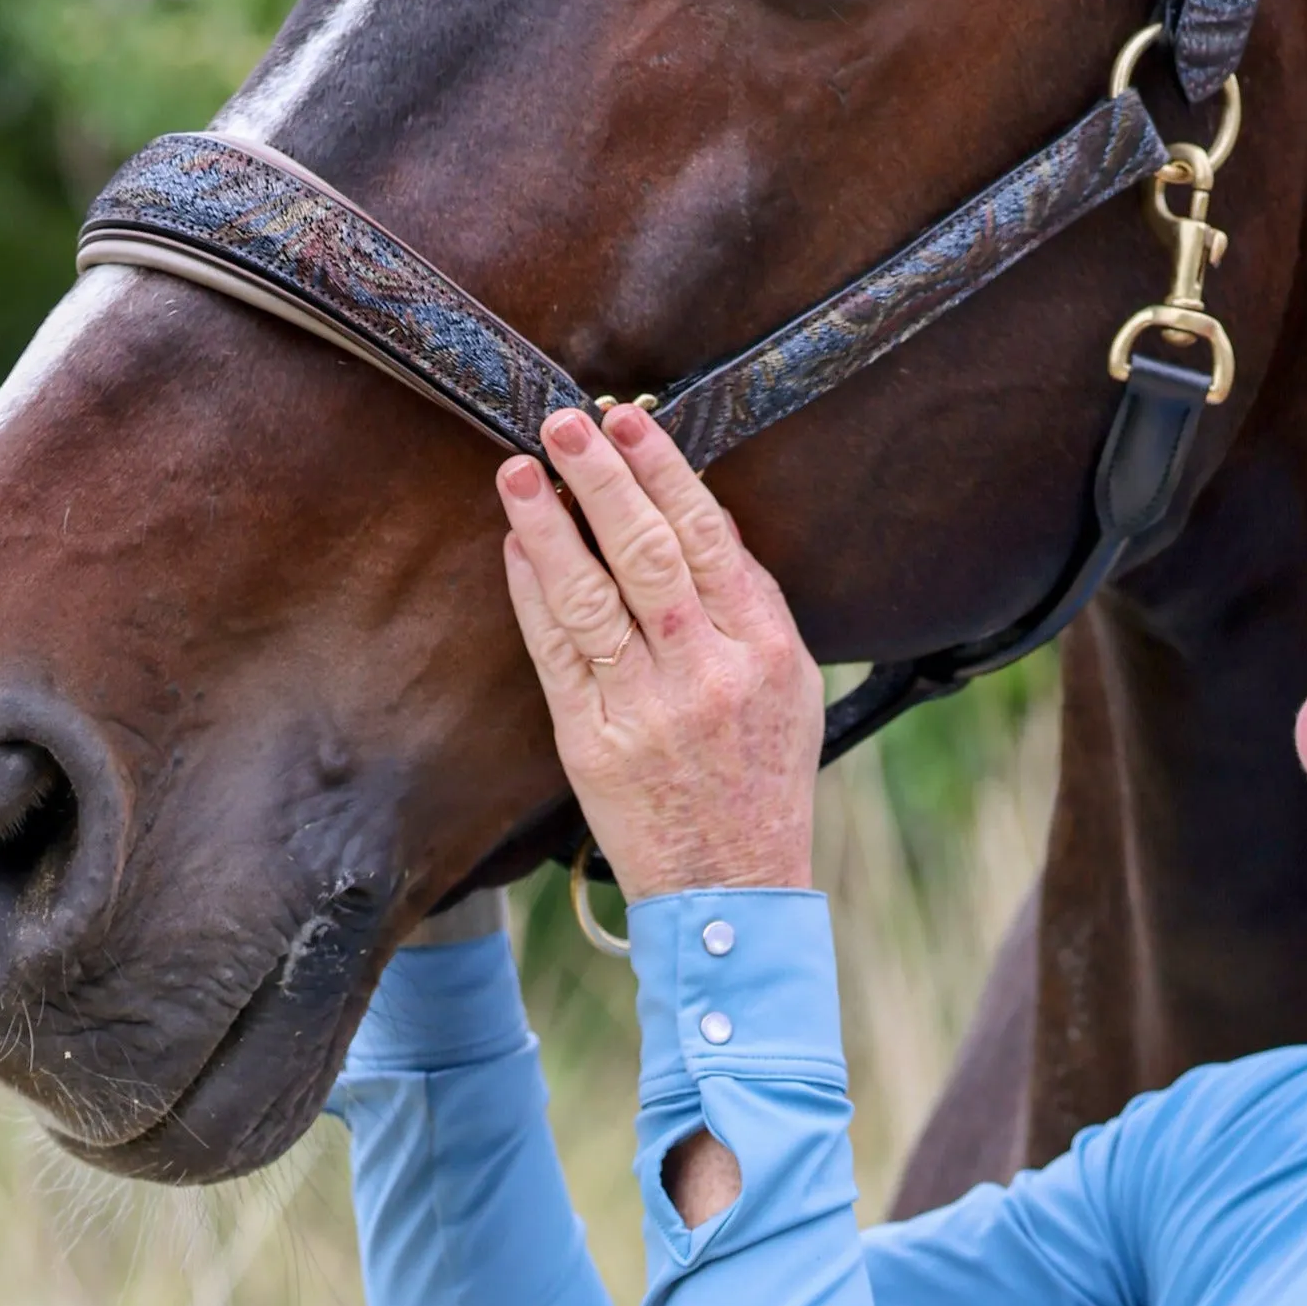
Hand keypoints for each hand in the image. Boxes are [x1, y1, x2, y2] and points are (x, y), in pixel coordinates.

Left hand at [499, 403, 823, 901]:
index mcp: (762, 647)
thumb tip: (707, 516)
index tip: (630, 422)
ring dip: (550, 527)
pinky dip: (533, 594)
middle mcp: (706, 672)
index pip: (709, 538)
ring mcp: (646, 707)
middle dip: (605, 480)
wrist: (731, 883)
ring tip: (521, 471)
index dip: (664, 473)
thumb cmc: (762, 777)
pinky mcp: (593, 740)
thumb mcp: (789, 683)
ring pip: (591, 597)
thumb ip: (752, 601)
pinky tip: (516, 549)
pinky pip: (557, 652)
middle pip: (648, 554)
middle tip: (565, 422)